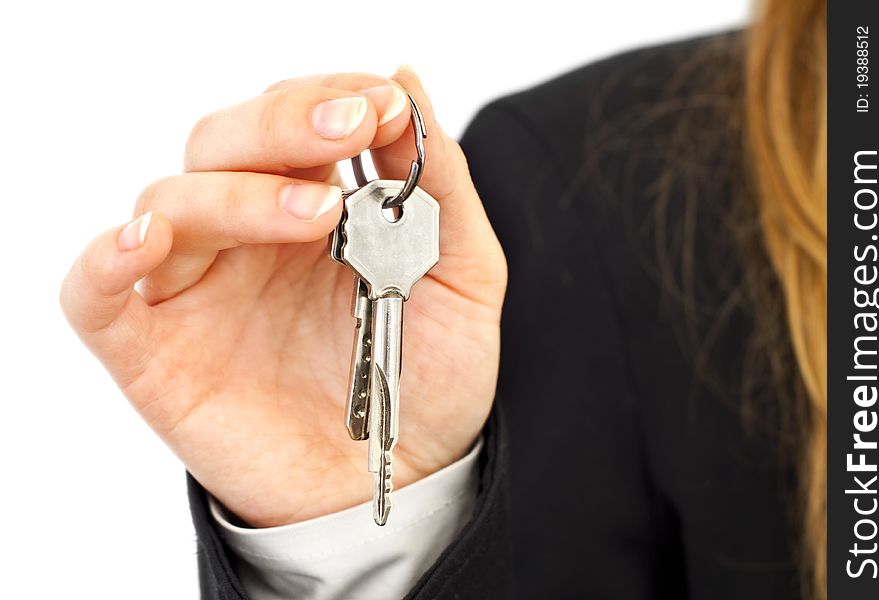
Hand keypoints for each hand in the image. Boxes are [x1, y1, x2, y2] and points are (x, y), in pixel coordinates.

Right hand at [60, 68, 505, 526]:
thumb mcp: (461, 276)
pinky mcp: (155, 352)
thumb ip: (439, 184)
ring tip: (317, 214)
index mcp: (315, 209)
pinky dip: (106, 258)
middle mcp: (248, 238)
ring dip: (237, 192)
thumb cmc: (429, 379)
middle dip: (283, 122)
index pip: (293, 120)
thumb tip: (406, 78)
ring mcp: (198, 289)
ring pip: (172, 200)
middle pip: (223, 142)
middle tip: (348, 127)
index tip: (380, 103)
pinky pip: (95, 293)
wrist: (406, 478)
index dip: (328, 97)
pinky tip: (147, 239)